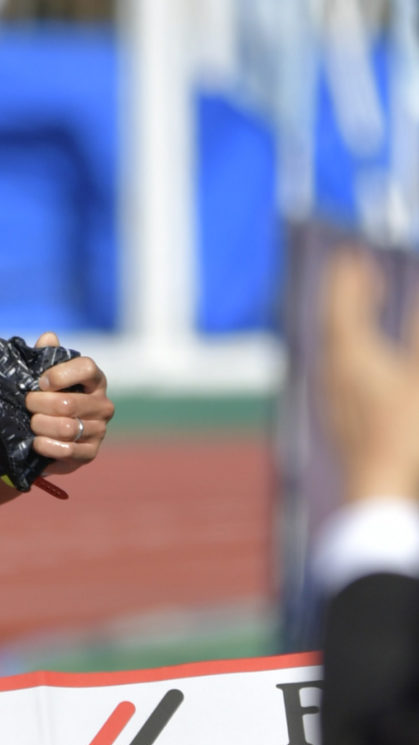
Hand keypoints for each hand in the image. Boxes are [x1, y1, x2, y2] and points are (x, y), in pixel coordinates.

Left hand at [26, 334, 111, 488]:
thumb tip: (49, 337)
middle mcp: (103, 404)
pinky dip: (48, 447)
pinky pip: (69, 450)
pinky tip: (36, 443)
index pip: (87, 367)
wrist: (47, 437)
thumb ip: (46, 357)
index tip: (40, 382)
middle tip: (27, 405)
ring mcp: (99, 430)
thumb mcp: (44, 377)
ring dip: (42, 426)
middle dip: (40, 405)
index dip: (60, 374)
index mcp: (95, 380)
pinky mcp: (91, 453)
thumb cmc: (47, 399)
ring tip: (31, 424)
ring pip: (68, 428)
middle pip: (69, 403)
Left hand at [322, 244, 418, 502]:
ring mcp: (335, 398)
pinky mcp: (343, 417)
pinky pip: (342, 370)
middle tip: (358, 270)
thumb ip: (418, 333)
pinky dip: (353, 349)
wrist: (381, 490)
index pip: (342, 306)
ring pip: (336, 348)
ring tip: (367, 302)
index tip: (352, 254)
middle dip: (347, 294)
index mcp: (350, 357)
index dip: (348, 279)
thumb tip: (417, 297)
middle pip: (334, 324)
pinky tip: (365, 353)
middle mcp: (334, 375)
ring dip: (350, 319)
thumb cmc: (405, 432)